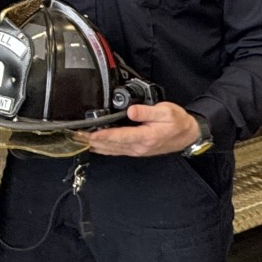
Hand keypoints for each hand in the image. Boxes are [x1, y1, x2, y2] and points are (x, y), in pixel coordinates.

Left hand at [78, 102, 200, 157]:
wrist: (187, 135)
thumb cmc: (177, 123)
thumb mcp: (166, 112)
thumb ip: (147, 111)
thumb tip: (131, 111)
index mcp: (145, 137)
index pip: (119, 137)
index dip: (103, 135)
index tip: (89, 133)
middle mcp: (138, 147)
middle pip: (110, 145)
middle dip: (91, 140)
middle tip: (75, 135)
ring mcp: (135, 150)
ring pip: (110, 150)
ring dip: (94, 145)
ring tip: (79, 140)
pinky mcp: (135, 150)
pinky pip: (115, 150)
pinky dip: (102, 148)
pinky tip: (93, 145)